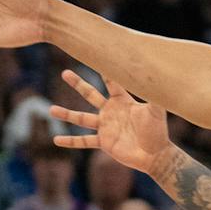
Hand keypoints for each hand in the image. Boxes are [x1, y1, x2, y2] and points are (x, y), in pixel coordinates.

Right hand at [50, 72, 174, 174]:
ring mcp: (105, 127)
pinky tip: (56, 140)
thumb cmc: (158, 132)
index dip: (104, 70)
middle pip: (90, 94)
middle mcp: (111, 112)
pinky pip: (83, 141)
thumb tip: (159, 76)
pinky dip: (70, 141)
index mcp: (122, 101)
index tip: (93, 54)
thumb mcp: (156, 111)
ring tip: (51, 110)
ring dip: (66, 114)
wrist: (155, 155)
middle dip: (77, 84)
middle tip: (64, 73)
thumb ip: (155, 95)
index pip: (111, 82)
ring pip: (81, 118)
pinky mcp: (103, 142)